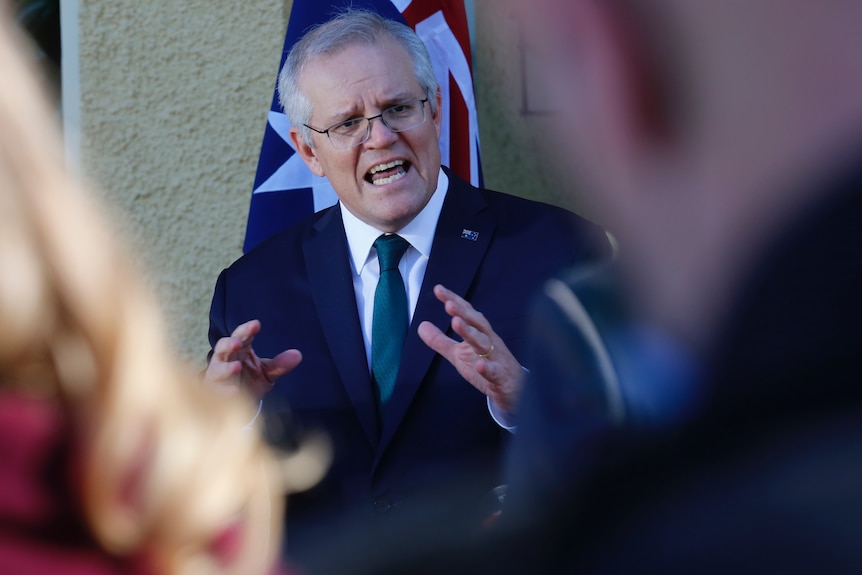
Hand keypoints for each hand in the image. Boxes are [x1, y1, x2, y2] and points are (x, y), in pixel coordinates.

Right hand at [204, 319, 301, 399]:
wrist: (236, 403)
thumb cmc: (248, 380)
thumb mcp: (267, 372)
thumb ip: (280, 364)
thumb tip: (298, 355)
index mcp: (240, 350)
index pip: (242, 335)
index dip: (247, 329)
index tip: (256, 325)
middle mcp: (226, 359)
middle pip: (223, 347)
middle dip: (229, 344)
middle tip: (238, 343)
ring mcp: (218, 376)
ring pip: (217, 369)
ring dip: (226, 368)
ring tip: (237, 367)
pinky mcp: (215, 393)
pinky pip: (217, 391)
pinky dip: (225, 391)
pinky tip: (234, 391)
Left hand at [418, 285, 523, 412]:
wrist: (515, 390)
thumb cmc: (487, 367)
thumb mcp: (459, 354)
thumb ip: (440, 341)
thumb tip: (421, 325)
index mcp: (480, 333)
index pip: (467, 314)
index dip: (454, 301)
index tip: (438, 289)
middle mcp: (490, 341)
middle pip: (477, 323)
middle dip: (463, 313)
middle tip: (448, 304)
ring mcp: (497, 358)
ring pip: (484, 343)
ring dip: (471, 333)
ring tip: (456, 323)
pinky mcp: (501, 377)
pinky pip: (495, 372)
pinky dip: (487, 368)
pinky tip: (479, 366)